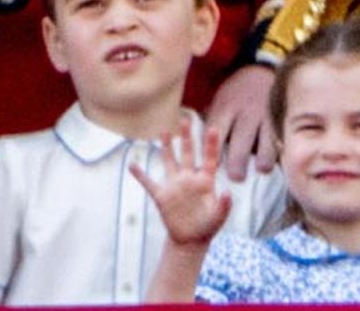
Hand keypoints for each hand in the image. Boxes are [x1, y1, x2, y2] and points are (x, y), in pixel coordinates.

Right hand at [131, 117, 232, 246]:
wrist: (190, 239)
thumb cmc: (208, 227)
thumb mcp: (218, 218)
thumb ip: (224, 206)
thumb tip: (227, 192)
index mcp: (206, 181)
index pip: (209, 158)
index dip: (211, 144)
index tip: (213, 128)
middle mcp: (189, 179)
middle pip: (187, 153)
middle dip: (186, 137)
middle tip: (184, 119)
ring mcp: (175, 186)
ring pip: (170, 162)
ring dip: (166, 148)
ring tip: (163, 131)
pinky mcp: (161, 196)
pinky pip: (149, 183)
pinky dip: (140, 175)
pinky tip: (132, 165)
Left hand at [206, 64, 276, 179]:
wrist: (260, 68)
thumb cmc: (235, 93)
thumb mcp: (219, 102)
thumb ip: (213, 124)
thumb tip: (200, 152)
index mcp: (225, 108)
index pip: (215, 134)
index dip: (211, 154)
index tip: (210, 170)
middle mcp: (245, 112)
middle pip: (240, 143)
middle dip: (238, 164)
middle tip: (236, 177)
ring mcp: (266, 115)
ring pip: (266, 143)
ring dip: (264, 160)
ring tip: (261, 169)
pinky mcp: (281, 117)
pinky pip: (282, 138)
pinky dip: (280, 151)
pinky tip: (278, 159)